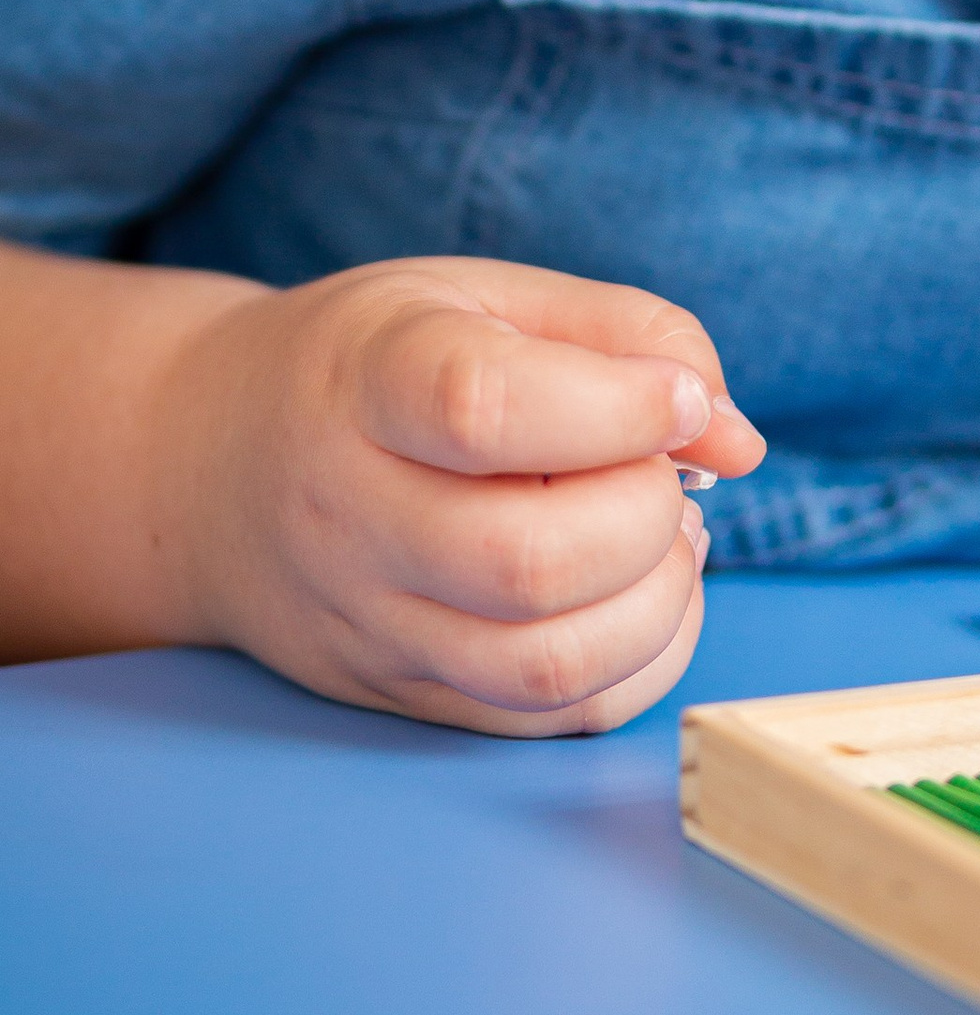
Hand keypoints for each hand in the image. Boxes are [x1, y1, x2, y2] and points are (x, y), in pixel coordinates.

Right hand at [156, 255, 765, 733]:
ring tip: (665, 536)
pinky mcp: (398, 694)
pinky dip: (638, 664)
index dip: (617, 406)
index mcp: (365, 382)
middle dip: (648, 514)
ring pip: (545, 665)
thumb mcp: (484, 294)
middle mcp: (351, 516)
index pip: (484, 408)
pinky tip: (640, 592)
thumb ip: (627, 334)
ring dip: (657, 604)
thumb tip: (734, 439)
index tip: (674, 397)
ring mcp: (368, 623)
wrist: (211, 467)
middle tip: (662, 470)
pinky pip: (548, 720)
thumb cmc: (376, 363)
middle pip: (528, 562)